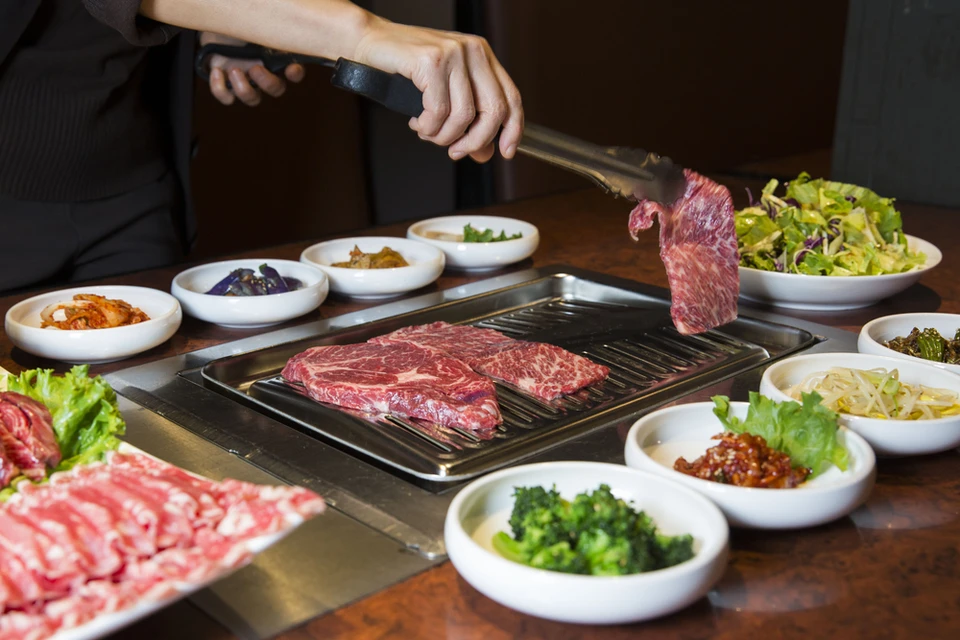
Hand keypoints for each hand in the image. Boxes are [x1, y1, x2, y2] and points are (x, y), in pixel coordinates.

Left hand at [199, 32, 305, 106]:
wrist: (213, 31)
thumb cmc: (238, 28)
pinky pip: (227, 98)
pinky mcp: (227, 87)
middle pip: (276, 90)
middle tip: (254, 68)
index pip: (294, 72)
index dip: (295, 74)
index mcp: (275, 60)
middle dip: (267, 83)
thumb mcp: (253, 28)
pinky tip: (217, 72)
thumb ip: (267, 35)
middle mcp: (265, 75)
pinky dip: (220, 88)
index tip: (291, 69)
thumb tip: (275, 35)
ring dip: (244, 89)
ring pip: (253, 99)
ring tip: (233, 70)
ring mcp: (247, 83)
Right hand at [352, 18, 523, 162]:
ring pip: (463, 116)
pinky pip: (438, 112)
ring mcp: (453, 54)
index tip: (505, 151)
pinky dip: (427, 127)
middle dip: (475, 141)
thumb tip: (485, 152)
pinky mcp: (431, 61)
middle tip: (456, 152)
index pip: (511, 97)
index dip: (513, 129)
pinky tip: (417, 122)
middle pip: (493, 110)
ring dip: (443, 136)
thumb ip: (468, 121)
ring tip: (427, 132)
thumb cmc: (405, 67)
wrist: (369, 42)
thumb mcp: (444, 94)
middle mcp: (472, 51)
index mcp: (482, 56)